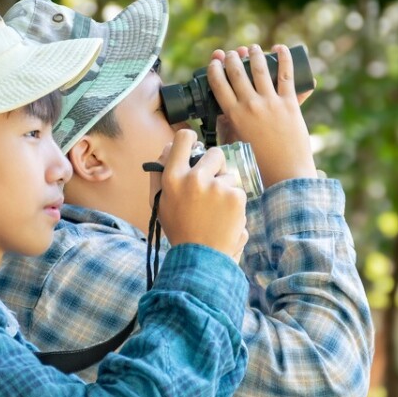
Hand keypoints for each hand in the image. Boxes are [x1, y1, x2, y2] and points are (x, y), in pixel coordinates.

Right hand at [151, 129, 247, 256]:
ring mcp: (217, 186)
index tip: (194, 145)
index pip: (184, 139)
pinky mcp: (236, 196)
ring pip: (228, 174)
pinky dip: (233, 202)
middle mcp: (194, 178)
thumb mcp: (160, 202)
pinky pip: (237, 189)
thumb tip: (169, 147)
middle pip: (214, 153)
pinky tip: (224, 216)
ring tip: (215, 209)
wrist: (201, 257)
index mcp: (173, 178)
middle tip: (210, 185)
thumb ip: (161, 173)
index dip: (191, 139)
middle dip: (215, 166)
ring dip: (225, 187)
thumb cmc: (179, 230)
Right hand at [206, 44, 316, 185]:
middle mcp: (250, 105)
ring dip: (254, 54)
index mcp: (234, 115)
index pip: (219, 84)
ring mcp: (271, 103)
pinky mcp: (289, 104)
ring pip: (259, 69)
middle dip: (233, 58)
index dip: (215, 68)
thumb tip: (223, 116)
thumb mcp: (236, 144)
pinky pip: (286, 75)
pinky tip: (280, 48)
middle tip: (233, 53)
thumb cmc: (260, 165)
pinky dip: (284, 59)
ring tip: (253, 48)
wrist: (286, 174)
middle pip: (237, 72)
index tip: (216, 61)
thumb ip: (228, 128)